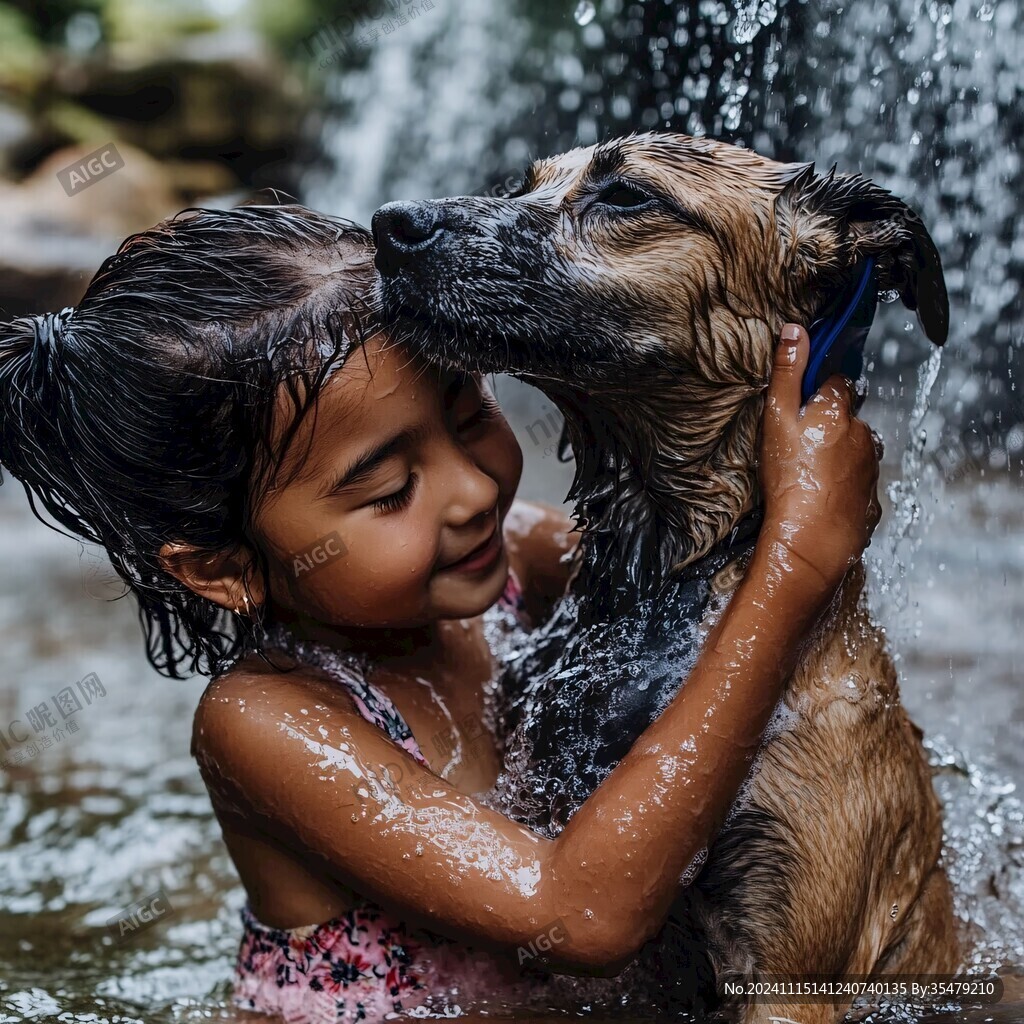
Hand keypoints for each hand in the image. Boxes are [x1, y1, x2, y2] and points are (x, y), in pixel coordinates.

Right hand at [758, 323, 881, 588]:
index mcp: (840, 409)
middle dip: (829, 425)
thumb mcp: (777, 419)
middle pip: (847, 418)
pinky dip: (842, 486)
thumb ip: (788, 374)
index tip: (801, 404)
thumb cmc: (790, 479)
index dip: (818, 390)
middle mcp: (863, 433)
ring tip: (806, 475)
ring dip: (837, 456)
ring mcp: (870, 468)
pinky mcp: (871, 499)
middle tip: (797, 446)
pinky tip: (819, 498)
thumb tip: (795, 329)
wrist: (810, 539)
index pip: (836, 383)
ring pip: (854, 451)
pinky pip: (856, 484)